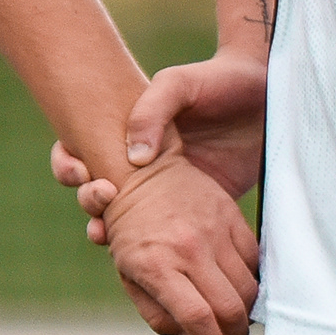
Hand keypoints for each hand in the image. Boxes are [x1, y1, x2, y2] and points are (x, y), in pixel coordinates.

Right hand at [49, 49, 268, 240]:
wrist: (268, 96)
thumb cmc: (218, 81)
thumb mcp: (180, 84)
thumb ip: (152, 110)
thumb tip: (134, 156)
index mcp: (125, 133)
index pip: (78, 151)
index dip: (67, 165)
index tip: (80, 170)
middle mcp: (140, 167)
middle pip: (95, 193)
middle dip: (88, 200)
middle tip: (101, 196)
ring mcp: (168, 195)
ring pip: (125, 224)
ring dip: (109, 232)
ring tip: (106, 234)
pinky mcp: (198, 216)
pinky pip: (169, 242)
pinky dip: (154, 253)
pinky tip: (151, 252)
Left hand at [103, 153, 257, 334]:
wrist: (142, 173)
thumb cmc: (130, 231)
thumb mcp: (128, 275)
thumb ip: (157, 312)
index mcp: (157, 267)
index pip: (198, 320)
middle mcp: (188, 249)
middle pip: (230, 309)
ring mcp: (213, 231)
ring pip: (249, 288)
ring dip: (246, 312)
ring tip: (234, 316)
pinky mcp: (231, 216)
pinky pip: (254, 259)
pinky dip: (252, 280)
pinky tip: (239, 285)